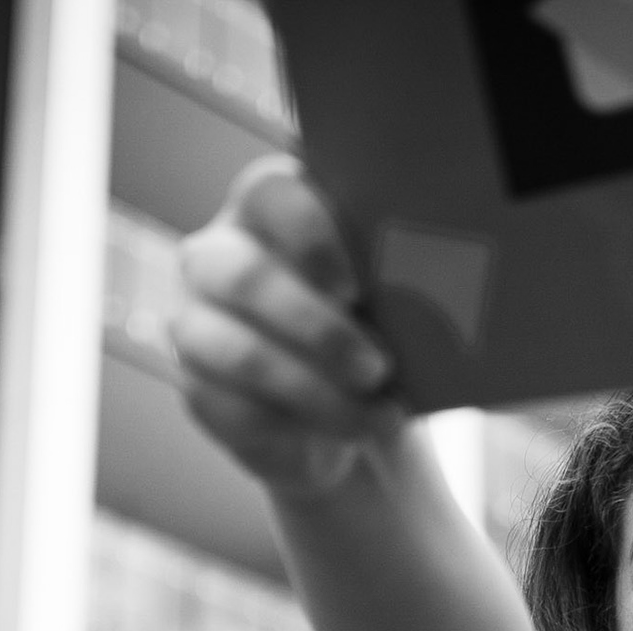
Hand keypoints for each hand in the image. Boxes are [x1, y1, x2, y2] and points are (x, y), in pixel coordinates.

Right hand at [173, 156, 402, 496]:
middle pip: (247, 278)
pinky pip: (237, 409)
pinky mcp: (195, 388)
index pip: (270, 194)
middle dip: (320, 330)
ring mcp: (194, 322)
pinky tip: (346, 434)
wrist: (344, 415)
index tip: (357, 286)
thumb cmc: (373, 333)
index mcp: (267, 210)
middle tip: (379, 367)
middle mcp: (217, 256)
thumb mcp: (392, 301)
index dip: (311, 238)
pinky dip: (302, 427)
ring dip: (317, 391)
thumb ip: (399, 281)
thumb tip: (438, 288)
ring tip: (377, 416)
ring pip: (241, 353)